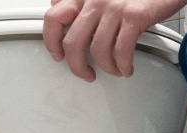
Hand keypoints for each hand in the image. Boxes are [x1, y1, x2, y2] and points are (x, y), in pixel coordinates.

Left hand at [43, 0, 186, 81]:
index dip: (51, 42)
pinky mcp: (134, 16)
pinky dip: (123, 65)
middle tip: (85, 73)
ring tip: (112, 70)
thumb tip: (56, 5)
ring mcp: (114, 7)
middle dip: (77, 66)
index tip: (58, 55)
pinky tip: (126, 69)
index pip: (52, 18)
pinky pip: (121, 50)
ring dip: (104, 67)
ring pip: (96, 50)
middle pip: (72, 42)